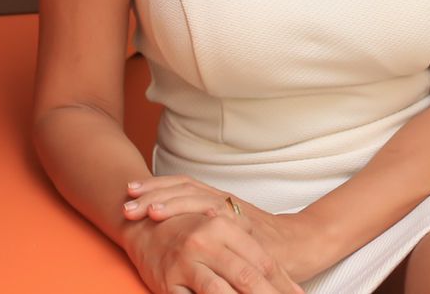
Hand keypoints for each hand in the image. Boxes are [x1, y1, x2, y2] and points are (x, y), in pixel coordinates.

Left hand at [124, 176, 326, 281]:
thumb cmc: (260, 241)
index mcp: (215, 200)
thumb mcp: (224, 230)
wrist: (300, 243)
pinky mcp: (251, 229)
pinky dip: (211, 216)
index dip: (154, 186)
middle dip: (154, 195)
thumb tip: (164, 228)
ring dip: (174, 204)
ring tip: (150, 212)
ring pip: (201, 201)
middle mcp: (224, 202)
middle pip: (184, 190)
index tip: (129, 191)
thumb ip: (200, 226)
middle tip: (128, 204)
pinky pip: (229, 219)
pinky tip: (195, 218)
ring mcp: (238, 214)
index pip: (180, 185)